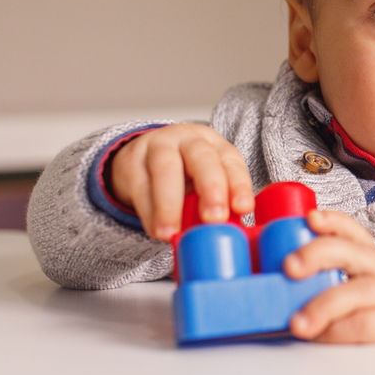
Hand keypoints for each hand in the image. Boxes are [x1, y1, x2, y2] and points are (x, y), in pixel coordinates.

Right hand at [109, 124, 253, 240]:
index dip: (239, 184)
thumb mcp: (205, 183)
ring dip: (170, 204)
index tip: (243, 208)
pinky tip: (156, 230)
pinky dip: (149, 212)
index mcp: (215, 145)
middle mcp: (188, 141)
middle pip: (202, 157)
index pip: (231, 161)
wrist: (142, 158)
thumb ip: (218, 203)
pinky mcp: (131, 161)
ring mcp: (157, 147)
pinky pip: (140, 186)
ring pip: (165, 169)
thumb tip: (228, 234)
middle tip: (214, 218)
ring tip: (171, 232)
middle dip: (211, 187)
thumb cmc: (184, 175)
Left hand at [284, 209, 374, 346]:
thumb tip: (279, 282)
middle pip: (350, 253)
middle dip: (316, 255)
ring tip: (297, 323)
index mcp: (370, 255)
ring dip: (322, 307)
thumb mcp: (365, 278)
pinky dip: (336, 332)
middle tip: (290, 267)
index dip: (331, 221)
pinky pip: (363, 326)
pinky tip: (319, 336)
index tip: (310, 219)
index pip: (352, 229)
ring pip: (355, 293)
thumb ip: (333, 273)